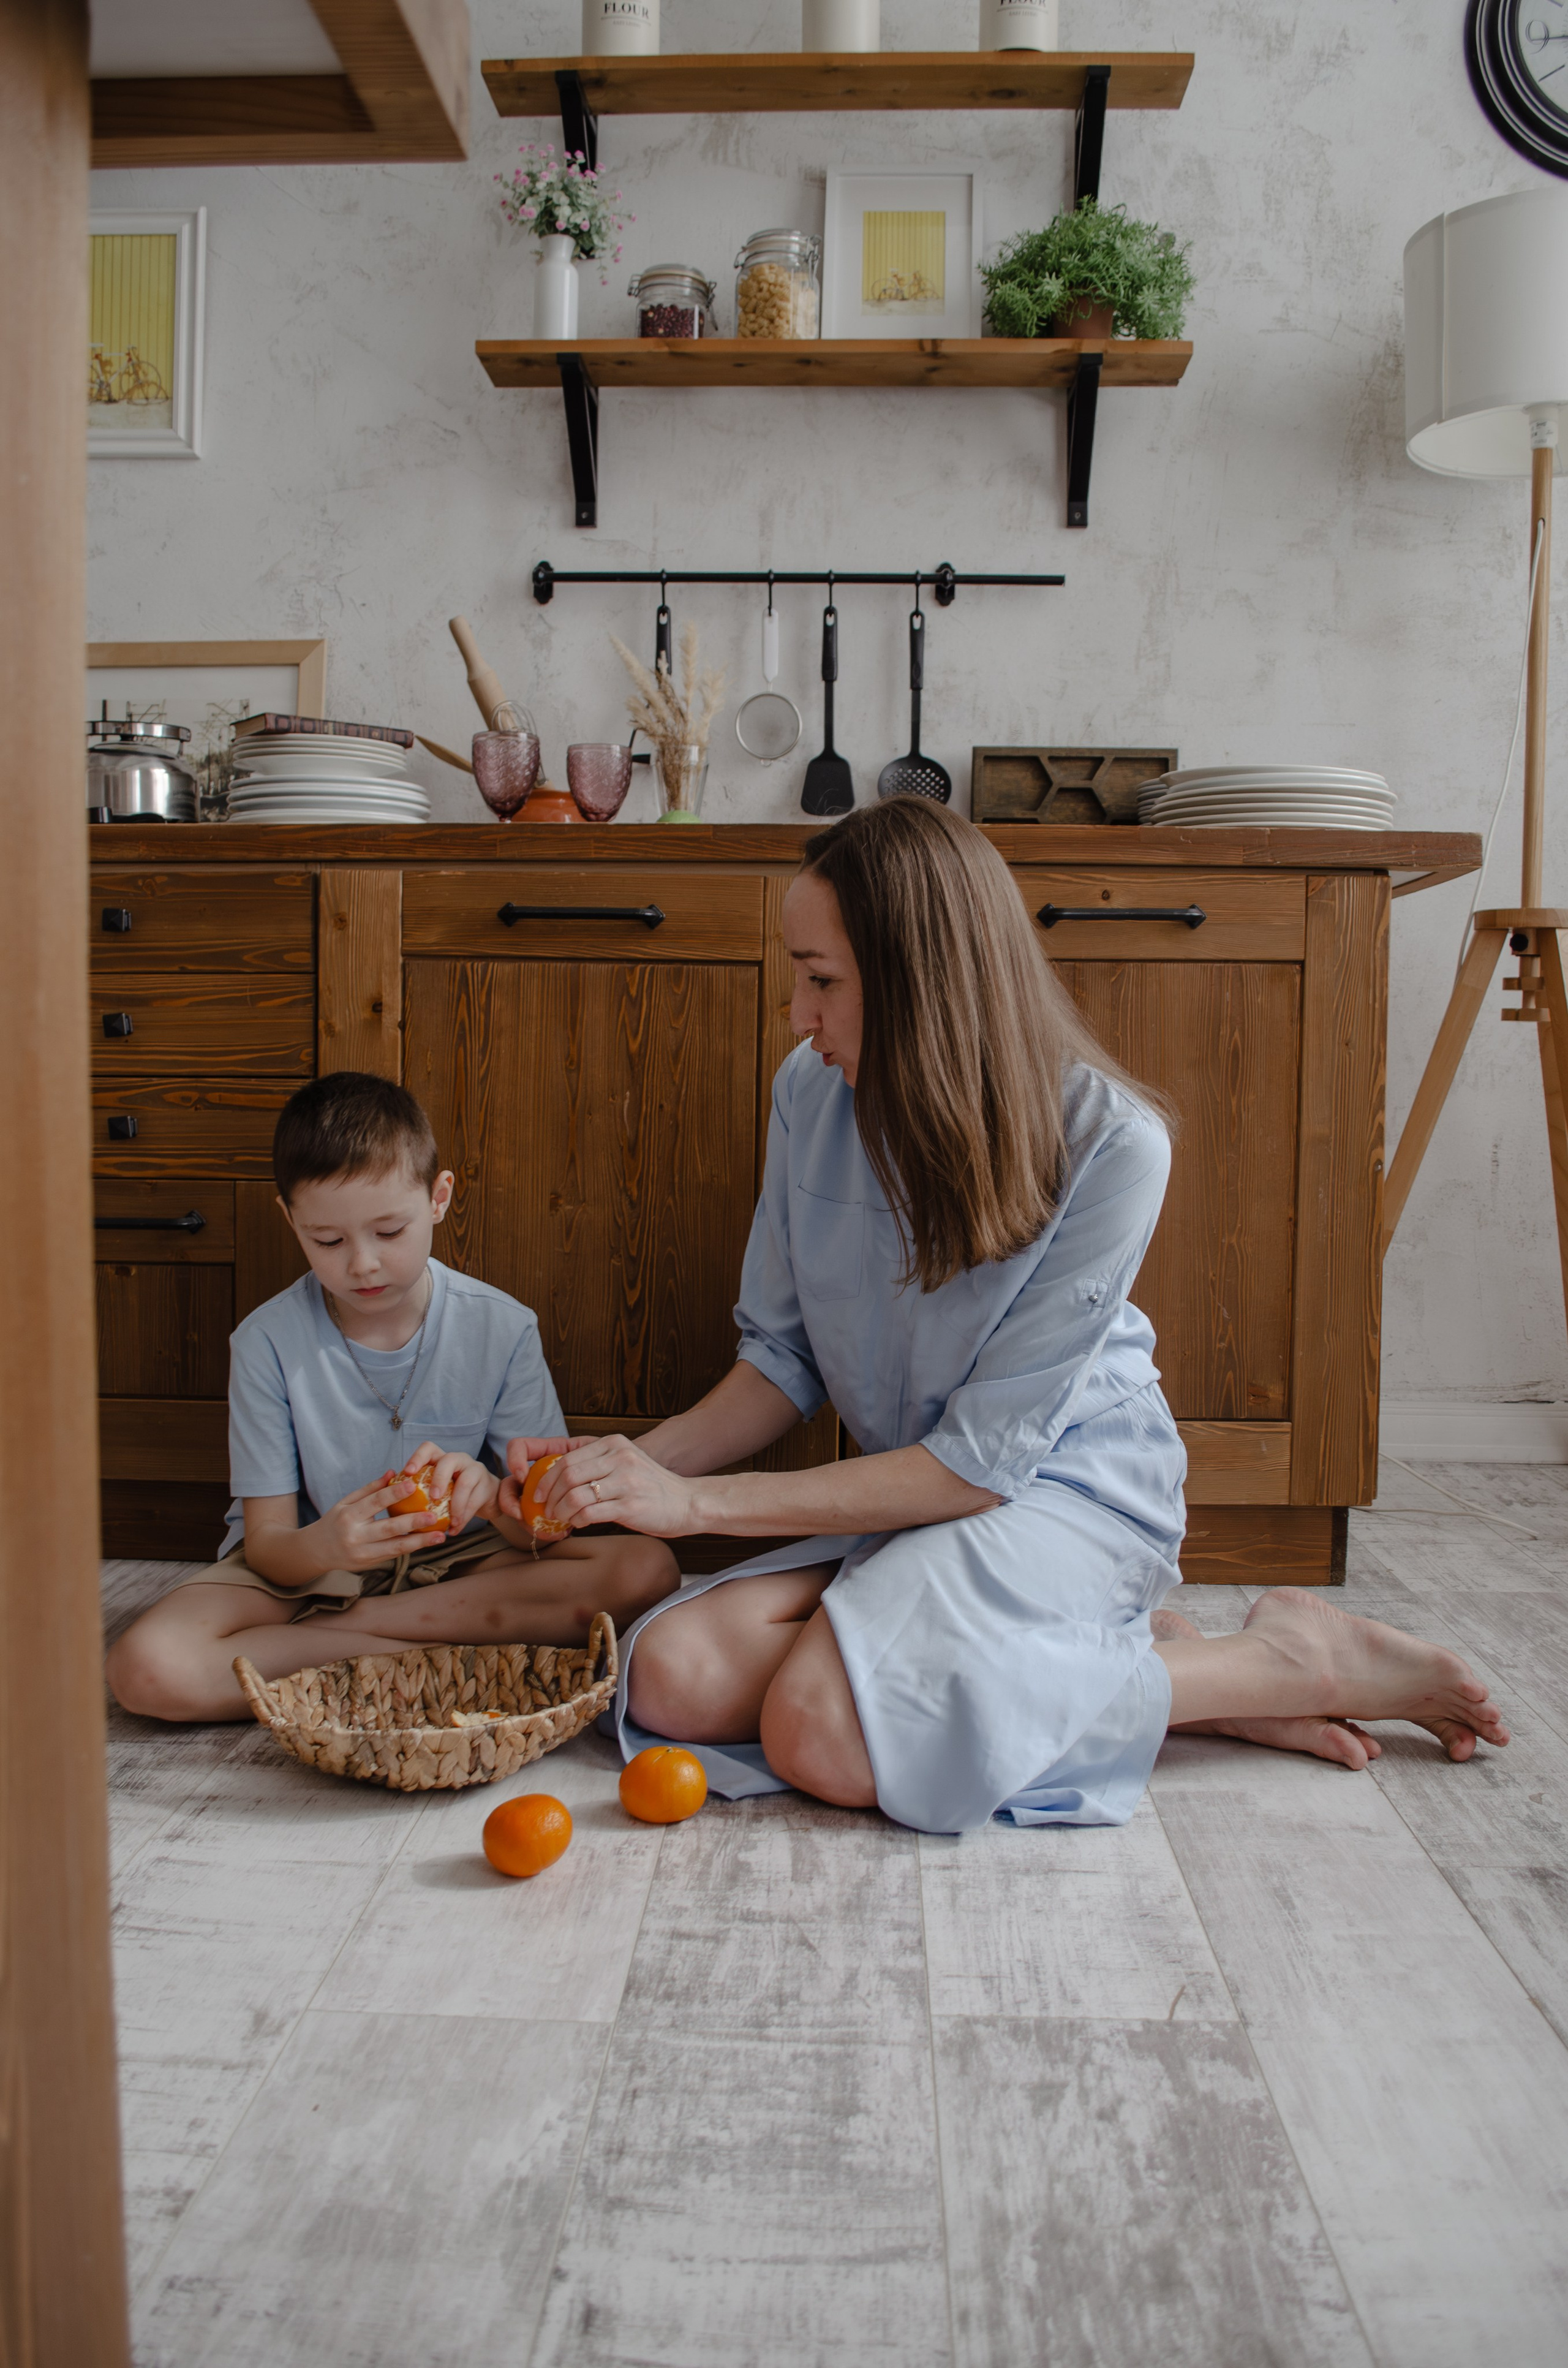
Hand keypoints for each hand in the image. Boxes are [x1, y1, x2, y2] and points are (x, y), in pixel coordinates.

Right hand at [310, 1472, 449, 1571]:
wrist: (316, 1551)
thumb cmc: (334, 1522)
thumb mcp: (345, 1502)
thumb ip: (370, 1489)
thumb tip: (393, 1473)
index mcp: (348, 1516)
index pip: (374, 1502)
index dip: (394, 1494)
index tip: (413, 1485)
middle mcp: (355, 1536)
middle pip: (388, 1528)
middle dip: (413, 1522)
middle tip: (434, 1515)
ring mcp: (362, 1553)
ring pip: (395, 1547)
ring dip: (420, 1542)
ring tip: (440, 1536)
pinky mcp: (369, 1564)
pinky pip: (394, 1554)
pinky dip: (411, 1548)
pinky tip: (427, 1542)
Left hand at [397, 1443, 498, 1532]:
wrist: (486, 1497)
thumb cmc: (454, 1493)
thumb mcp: (438, 1488)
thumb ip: (420, 1491)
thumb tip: (392, 1504)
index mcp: (441, 1458)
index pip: (428, 1448)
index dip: (417, 1458)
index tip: (408, 1473)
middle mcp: (459, 1459)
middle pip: (449, 1460)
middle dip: (439, 1479)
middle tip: (434, 1497)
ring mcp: (475, 1469)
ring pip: (465, 1482)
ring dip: (456, 1504)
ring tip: (449, 1522)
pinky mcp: (487, 1484)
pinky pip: (475, 1501)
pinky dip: (463, 1518)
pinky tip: (455, 1529)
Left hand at [503, 1432, 700, 1537]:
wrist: (686, 1503)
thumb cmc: (651, 1487)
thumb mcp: (625, 1463)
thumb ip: (596, 1463)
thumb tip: (558, 1478)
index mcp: (615, 1444)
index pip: (567, 1458)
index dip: (546, 1478)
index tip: (539, 1493)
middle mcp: (620, 1458)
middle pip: (567, 1475)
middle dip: (549, 1496)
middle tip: (546, 1509)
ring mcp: (626, 1481)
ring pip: (575, 1495)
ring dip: (560, 1511)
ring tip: (561, 1519)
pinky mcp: (630, 1505)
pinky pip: (590, 1513)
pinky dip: (577, 1520)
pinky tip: (580, 1524)